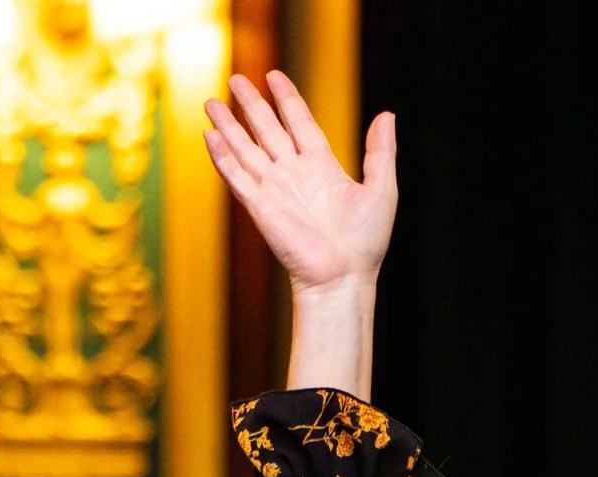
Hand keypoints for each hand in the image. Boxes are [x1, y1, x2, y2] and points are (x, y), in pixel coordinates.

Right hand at [202, 72, 396, 294]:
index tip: (274, 77)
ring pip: (246, 149)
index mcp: (322, 166)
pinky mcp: (260, 207)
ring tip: (211, 102)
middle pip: (266, 130)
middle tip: (236, 79)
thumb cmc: (365, 243)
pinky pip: (237, 177)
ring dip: (228, 126)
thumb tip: (388, 114)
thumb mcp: (382, 189)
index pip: (299, 123)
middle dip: (250, 105)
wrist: (343, 278)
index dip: (287, 99)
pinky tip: (210, 137)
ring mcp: (275, 189)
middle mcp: (294, 174)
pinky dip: (223, 158)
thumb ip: (381, 151)